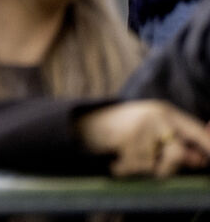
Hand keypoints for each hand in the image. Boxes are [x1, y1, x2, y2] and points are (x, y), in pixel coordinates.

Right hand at [78, 100, 209, 177]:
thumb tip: (199, 160)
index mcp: (167, 112)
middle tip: (149, 166)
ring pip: (156, 166)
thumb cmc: (122, 130)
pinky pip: (136, 168)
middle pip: (177, 153)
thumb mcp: (151, 133)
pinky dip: (123, 169)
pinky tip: (114, 158)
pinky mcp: (126, 139)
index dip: (208, 144)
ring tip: (126, 155)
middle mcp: (157, 116)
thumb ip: (174, 145)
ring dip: (140, 169)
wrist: (83, 123)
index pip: (196, 131)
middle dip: (167, 167)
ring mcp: (141, 127)